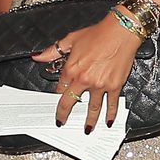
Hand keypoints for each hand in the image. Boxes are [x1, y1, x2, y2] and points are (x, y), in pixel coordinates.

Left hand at [33, 13, 142, 131]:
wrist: (121, 31)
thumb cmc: (98, 33)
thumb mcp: (71, 39)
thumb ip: (53, 51)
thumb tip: (38, 56)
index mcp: (72, 69)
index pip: (61, 88)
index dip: (58, 96)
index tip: (57, 102)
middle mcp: (84, 79)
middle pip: (71, 102)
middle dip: (65, 114)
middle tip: (62, 122)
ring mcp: (100, 84)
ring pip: (92, 108)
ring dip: (89, 121)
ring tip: (87, 129)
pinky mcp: (114, 85)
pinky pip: (111, 104)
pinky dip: (110, 114)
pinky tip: (108, 121)